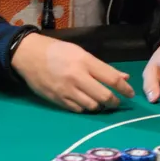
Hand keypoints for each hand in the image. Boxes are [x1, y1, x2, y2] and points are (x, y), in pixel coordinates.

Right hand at [11, 33, 134, 112]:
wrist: (29, 55)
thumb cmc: (57, 51)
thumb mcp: (80, 52)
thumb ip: (102, 67)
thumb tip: (123, 78)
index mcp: (85, 61)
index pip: (112, 79)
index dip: (125, 89)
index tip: (130, 94)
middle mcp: (77, 77)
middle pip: (104, 96)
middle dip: (114, 102)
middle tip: (116, 102)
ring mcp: (67, 90)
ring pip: (92, 106)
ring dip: (99, 106)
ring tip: (100, 101)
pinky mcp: (58, 100)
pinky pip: (78, 110)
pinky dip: (84, 108)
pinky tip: (84, 102)